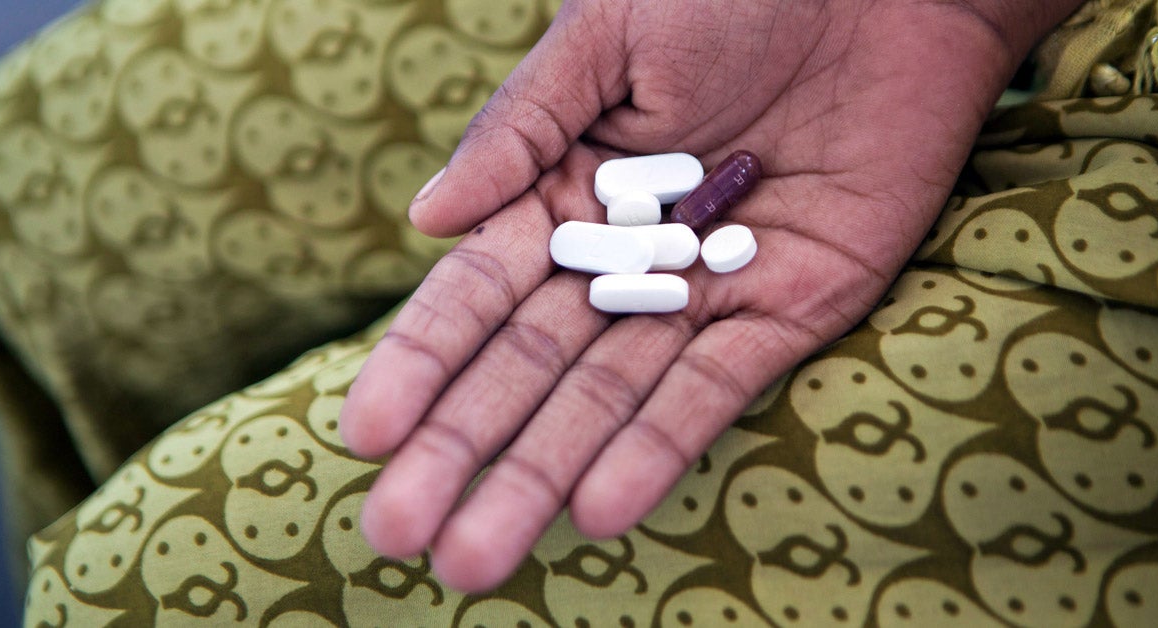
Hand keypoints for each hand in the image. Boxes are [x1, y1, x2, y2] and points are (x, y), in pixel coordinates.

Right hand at [340, 0, 1080, 591]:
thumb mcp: (609, 36)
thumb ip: (521, 128)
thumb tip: (426, 220)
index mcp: (562, 193)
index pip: (476, 295)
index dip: (421, 363)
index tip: (367, 433)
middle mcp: (624, 258)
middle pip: (532, 368)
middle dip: (466, 450)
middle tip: (400, 533)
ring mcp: (704, 292)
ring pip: (613, 398)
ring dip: (548, 474)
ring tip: (479, 557)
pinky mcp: (790, 309)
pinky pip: (718, 388)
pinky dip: (662, 447)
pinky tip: (602, 507)